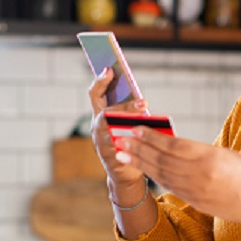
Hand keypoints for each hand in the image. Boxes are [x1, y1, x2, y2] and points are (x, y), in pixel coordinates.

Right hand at [86, 66, 146, 188]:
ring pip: (113, 129)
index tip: (109, 69)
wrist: (123, 171)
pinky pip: (119, 144)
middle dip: (125, 106)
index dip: (100, 81)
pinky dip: (132, 138)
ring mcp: (101, 141)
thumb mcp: (124, 122)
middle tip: (143, 103)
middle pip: (106, 112)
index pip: (95, 94)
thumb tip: (141, 99)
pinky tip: (145, 134)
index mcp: (100, 114)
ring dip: (129, 120)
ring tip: (145, 114)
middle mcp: (97, 126)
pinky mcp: (109, 155)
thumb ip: (127, 110)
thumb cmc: (126, 141)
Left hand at [113, 126, 240, 225]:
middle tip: (120, 139)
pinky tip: (142, 167)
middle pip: (161, 159)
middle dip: (138, 148)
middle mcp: (198, 174)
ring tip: (123, 153)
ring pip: (161, 173)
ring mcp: (194, 189)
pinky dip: (153, 174)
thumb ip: (198, 150)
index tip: (136, 128)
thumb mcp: (224, 153)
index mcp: (208, 157)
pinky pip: (168, 185)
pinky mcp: (192, 200)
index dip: (151, 137)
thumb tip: (173, 144)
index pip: (172, 145)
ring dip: (140, 162)